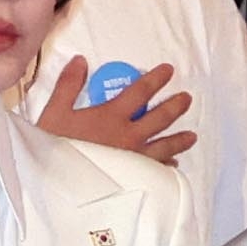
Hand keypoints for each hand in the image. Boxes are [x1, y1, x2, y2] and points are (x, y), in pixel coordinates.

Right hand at [35, 56, 195, 164]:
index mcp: (113, 116)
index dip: (156, 79)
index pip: (140, 92)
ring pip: (165, 146)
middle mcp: (130, 136)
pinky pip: (157, 171)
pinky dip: (166, 167)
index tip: (168, 70)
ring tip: (192, 136)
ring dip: (180, 139)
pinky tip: (172, 166)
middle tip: (186, 99)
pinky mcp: (134, 179)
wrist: (58, 185)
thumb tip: (81, 60)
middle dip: (175, 106)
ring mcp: (135, 159)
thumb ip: (68, 85)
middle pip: (160, 118)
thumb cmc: (55, 148)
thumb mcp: (54, 112)